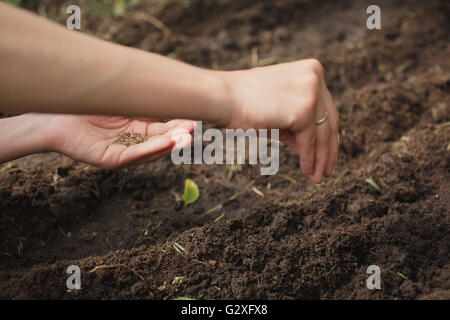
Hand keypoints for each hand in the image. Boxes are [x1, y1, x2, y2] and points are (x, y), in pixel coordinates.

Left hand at [44, 114, 194, 168]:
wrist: (53, 113)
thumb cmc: (85, 103)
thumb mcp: (121, 99)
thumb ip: (142, 99)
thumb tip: (169, 85)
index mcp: (137, 129)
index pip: (163, 128)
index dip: (178, 124)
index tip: (195, 116)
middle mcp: (132, 142)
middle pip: (161, 140)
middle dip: (178, 135)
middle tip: (194, 127)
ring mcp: (122, 152)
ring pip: (151, 150)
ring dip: (170, 145)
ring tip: (186, 138)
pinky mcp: (110, 159)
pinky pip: (134, 155)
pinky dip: (151, 150)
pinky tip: (166, 144)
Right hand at [222, 59, 338, 183]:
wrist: (223, 98)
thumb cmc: (243, 103)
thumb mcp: (280, 111)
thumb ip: (299, 125)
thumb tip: (316, 151)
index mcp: (311, 70)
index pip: (326, 108)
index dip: (328, 134)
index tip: (327, 153)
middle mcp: (315, 77)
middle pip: (329, 120)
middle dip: (327, 149)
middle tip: (326, 170)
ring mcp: (311, 92)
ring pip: (322, 133)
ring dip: (320, 158)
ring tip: (317, 177)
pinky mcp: (304, 110)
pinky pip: (309, 141)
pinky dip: (309, 158)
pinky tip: (307, 170)